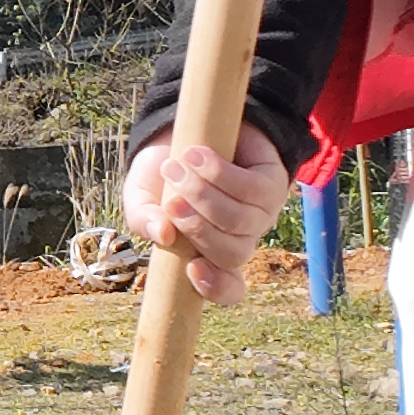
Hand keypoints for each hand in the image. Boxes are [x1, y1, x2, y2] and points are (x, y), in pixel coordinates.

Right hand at [121, 125, 292, 303]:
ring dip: (204, 196)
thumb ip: (143, 219)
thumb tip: (163, 234)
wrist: (187, 126)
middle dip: (198, 228)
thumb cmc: (163, 171)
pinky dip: (219, 173)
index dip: (216, 288)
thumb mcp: (141, 196)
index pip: (227, 288)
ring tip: (176, 169)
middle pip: (232, 254)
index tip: (192, 268)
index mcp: (210, 252)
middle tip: (171, 202)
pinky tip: (197, 155)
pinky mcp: (271, 181)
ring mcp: (261, 212)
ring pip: (240, 221)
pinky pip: (251, 188)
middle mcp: (240, 237)